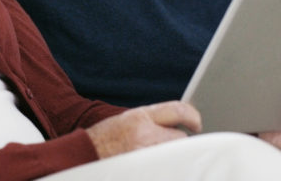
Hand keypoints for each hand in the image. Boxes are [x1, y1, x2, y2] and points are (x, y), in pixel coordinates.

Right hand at [86, 101, 201, 158]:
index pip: (178, 110)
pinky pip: (166, 169)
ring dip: (172, 158)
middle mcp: (144, 134)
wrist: (83, 156)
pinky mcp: (146, 170)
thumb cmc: (105, 139)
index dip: (192, 116)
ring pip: (174, 156)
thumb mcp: (127, 120)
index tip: (197, 123)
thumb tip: (181, 124)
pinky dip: (166, 169)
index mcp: (139, 117)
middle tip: (169, 147)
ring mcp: (146, 156)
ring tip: (158, 159)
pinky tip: (156, 167)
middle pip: (180, 138)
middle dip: (177, 143)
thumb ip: (152, 120)